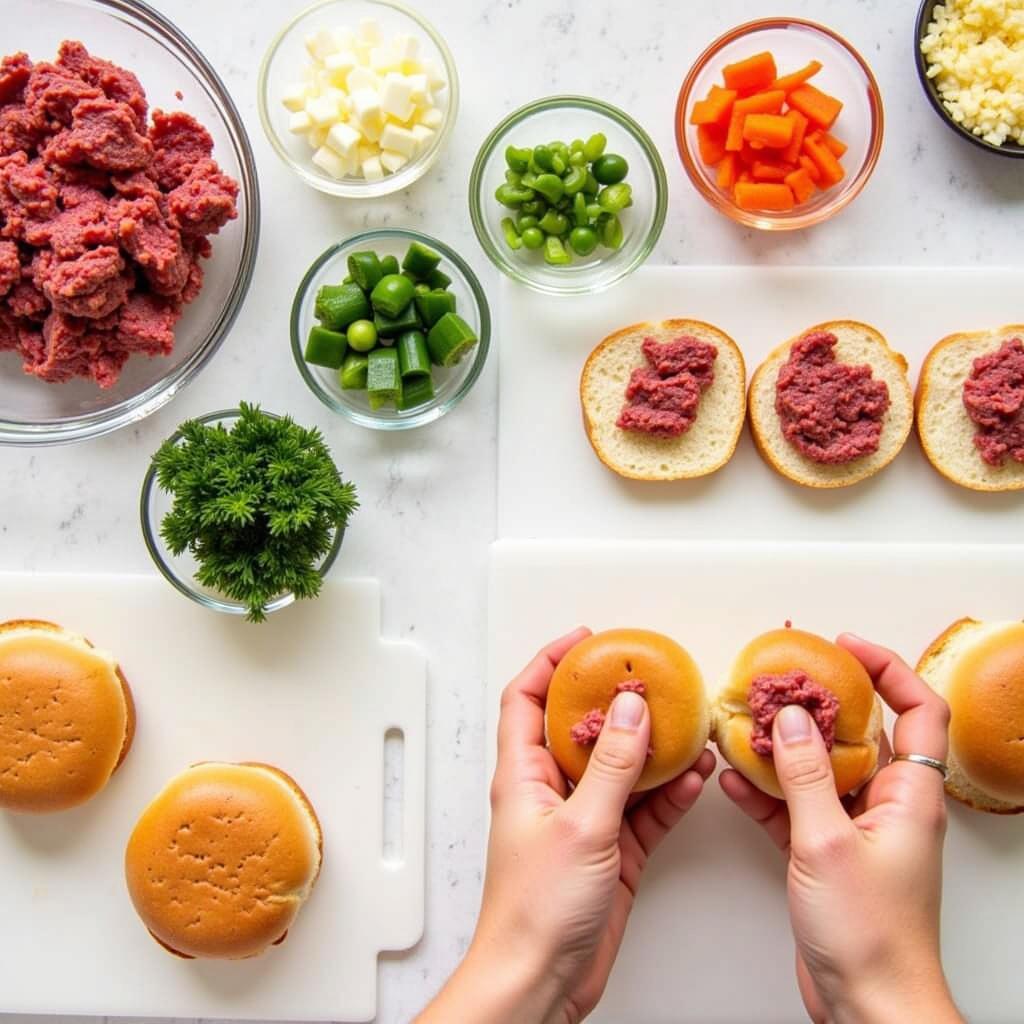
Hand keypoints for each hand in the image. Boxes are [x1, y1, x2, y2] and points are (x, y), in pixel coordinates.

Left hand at [418, 627, 715, 1023]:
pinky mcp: (611, 851)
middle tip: (650, 678)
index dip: (550, 663)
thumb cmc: (535, 910)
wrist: (541, 981)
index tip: (586, 640)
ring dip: (653, 748)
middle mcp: (551, 791)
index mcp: (523, 774)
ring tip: (686, 725)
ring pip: (621, 768)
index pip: (525, 699)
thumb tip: (631, 709)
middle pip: (581, 728)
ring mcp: (584, 821)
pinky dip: (669, 793)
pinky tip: (693, 778)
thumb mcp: (581, 826)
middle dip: (614, 701)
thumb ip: (612, 765)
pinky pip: (644, 809)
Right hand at [721, 634, 962, 1023]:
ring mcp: (855, 829)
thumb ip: (805, 774)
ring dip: (784, 745)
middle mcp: (887, 806)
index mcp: (908, 797)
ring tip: (747, 721)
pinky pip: (795, 805)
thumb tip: (788, 718)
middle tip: (782, 679)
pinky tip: (734, 778)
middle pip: (862, 733)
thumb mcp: (828, 842)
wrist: (869, 1006)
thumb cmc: (871, 935)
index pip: (918, 711)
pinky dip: (766, 790)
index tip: (844, 647)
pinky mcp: (826, 854)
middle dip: (820, 702)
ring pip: (821, 767)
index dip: (888, 669)